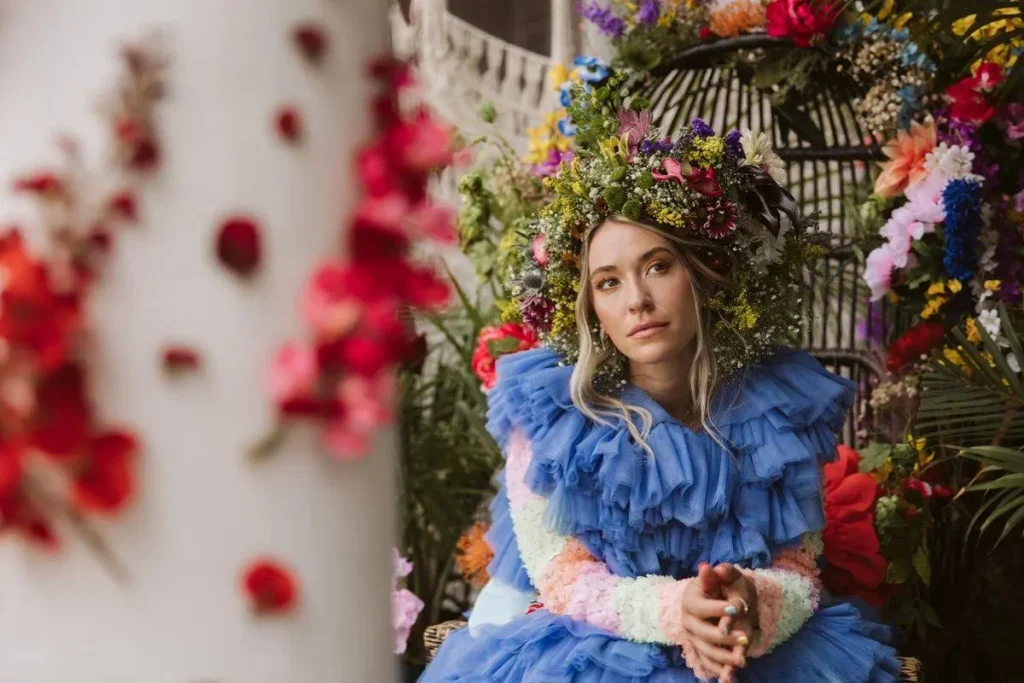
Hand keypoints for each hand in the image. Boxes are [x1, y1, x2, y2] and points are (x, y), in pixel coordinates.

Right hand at [678, 564, 748, 679]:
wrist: (717, 600)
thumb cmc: (722, 586)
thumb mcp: (725, 576)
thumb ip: (721, 573)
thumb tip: (708, 567)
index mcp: (689, 601)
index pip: (700, 607)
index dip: (717, 609)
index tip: (736, 609)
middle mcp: (688, 622)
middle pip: (703, 633)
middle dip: (724, 637)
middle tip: (745, 637)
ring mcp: (694, 638)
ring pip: (707, 651)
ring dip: (723, 658)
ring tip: (741, 660)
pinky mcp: (700, 650)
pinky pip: (707, 663)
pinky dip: (717, 671)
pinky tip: (729, 678)